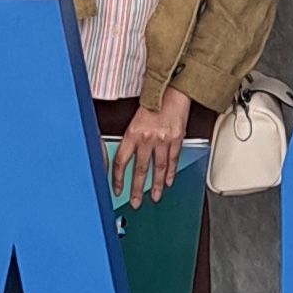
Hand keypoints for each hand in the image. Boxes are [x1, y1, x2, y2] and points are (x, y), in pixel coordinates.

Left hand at [110, 86, 192, 205]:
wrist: (172, 90)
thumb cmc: (153, 101)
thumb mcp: (135, 120)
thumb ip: (131, 138)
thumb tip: (126, 158)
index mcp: (133, 133)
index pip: (121, 161)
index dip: (118, 178)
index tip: (117, 188)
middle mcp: (147, 138)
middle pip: (140, 170)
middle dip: (137, 189)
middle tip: (135, 202)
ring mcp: (163, 140)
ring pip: (158, 169)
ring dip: (156, 186)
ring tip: (155, 197)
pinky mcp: (176, 139)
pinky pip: (172, 160)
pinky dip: (171, 173)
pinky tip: (169, 181)